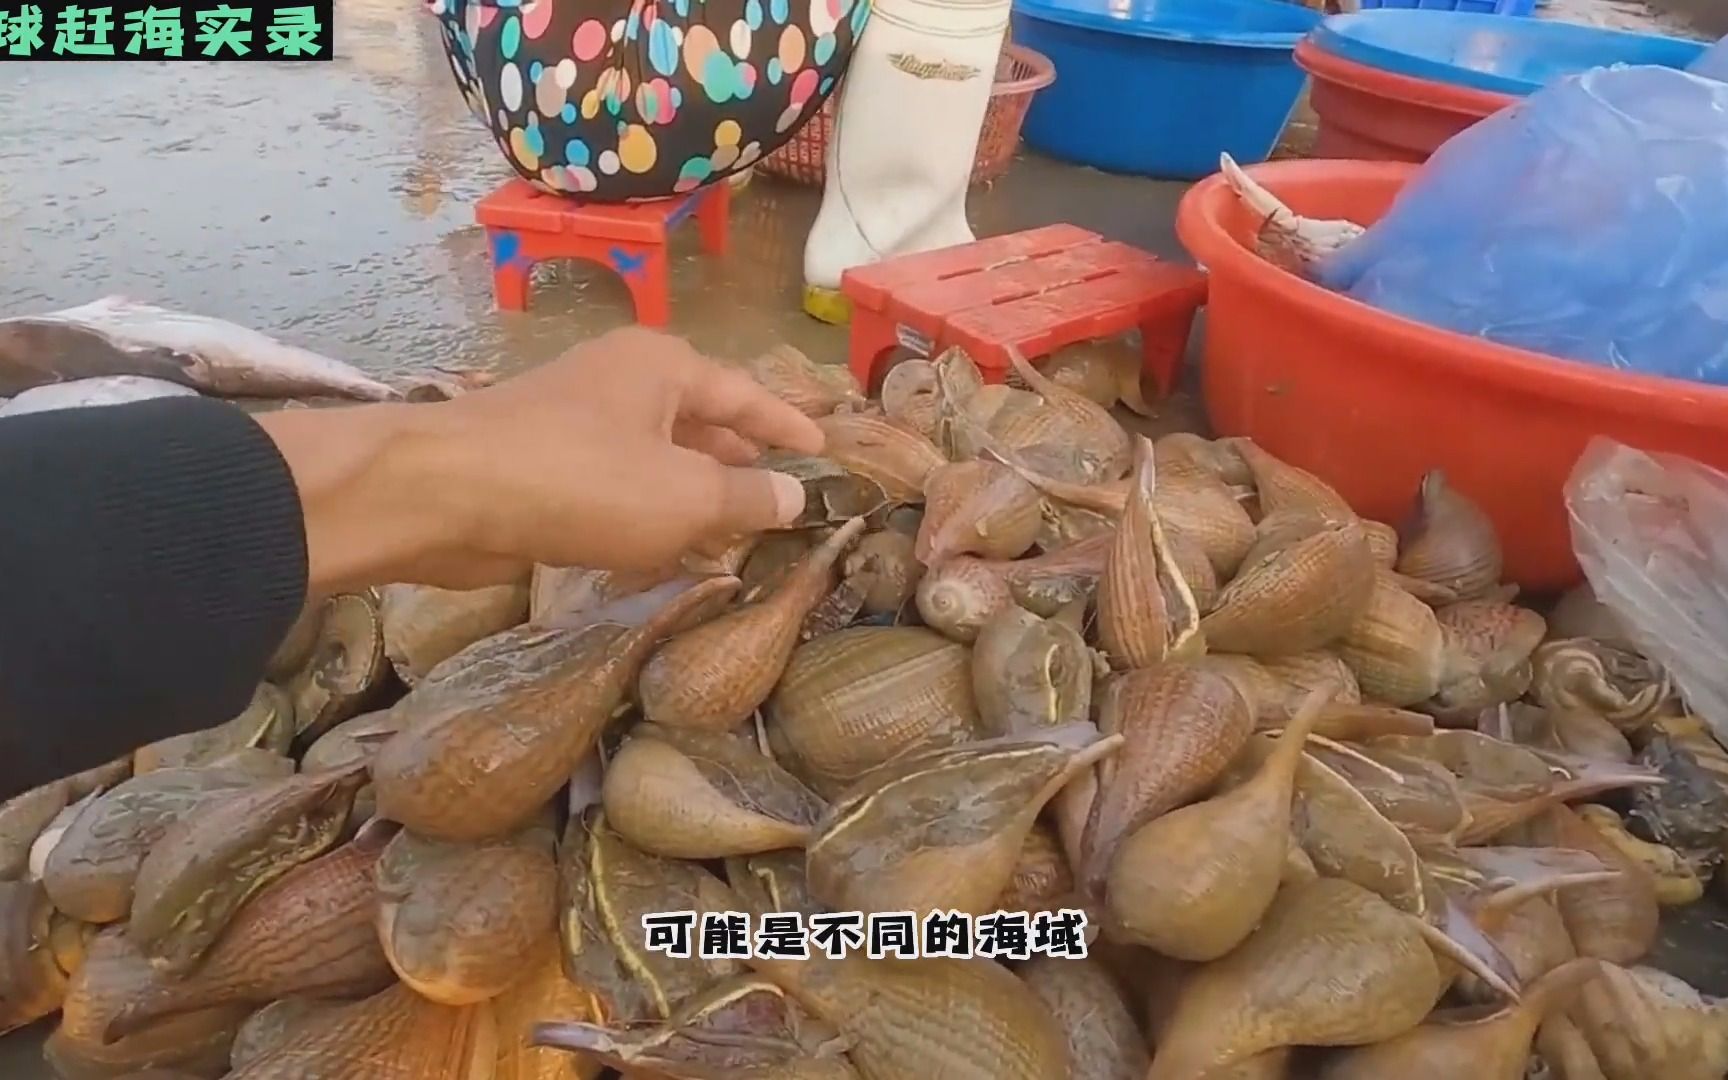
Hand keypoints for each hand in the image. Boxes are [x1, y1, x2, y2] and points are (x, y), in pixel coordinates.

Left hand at [258, 328, 823, 591]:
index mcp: (663, 365)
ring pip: (654, 451)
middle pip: (698, 417)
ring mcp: (574, 417)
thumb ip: (748, 497)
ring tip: (731, 528)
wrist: (443, 494)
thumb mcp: (685, 496)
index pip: (746, 394)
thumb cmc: (580, 481)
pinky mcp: (539, 461)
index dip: (788, 426)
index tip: (825, 450)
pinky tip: (660, 545)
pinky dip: (646, 507)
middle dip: (739, 458)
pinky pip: (614, 480)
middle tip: (780, 494)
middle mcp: (620, 378)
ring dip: (692, 488)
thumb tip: (797, 496)